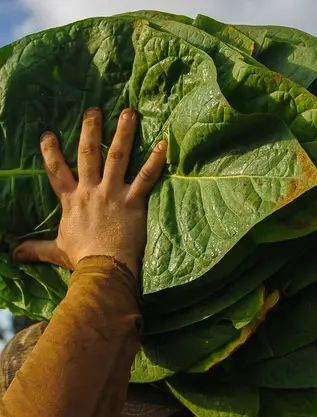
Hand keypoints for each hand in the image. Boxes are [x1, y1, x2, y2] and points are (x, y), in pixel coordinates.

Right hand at [12, 107, 167, 279]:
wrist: (104, 267)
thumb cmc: (82, 259)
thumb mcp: (56, 250)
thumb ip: (36, 248)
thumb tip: (13, 254)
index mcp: (72, 201)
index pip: (57, 171)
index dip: (51, 152)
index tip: (48, 134)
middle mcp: (91, 191)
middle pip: (88, 154)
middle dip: (90, 130)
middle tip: (94, 110)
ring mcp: (112, 193)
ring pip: (117, 156)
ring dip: (123, 133)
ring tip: (129, 113)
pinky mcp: (133, 201)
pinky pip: (146, 176)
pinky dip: (155, 160)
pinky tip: (163, 143)